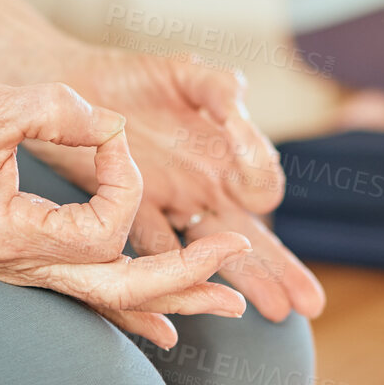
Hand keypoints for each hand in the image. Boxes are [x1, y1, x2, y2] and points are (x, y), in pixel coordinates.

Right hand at [0, 82, 251, 347]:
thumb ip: (63, 111)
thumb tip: (116, 130)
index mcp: (12, 235)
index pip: (104, 229)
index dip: (125, 179)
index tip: (110, 134)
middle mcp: (21, 268)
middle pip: (121, 290)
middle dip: (187, 274)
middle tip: (238, 255)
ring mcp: (24, 274)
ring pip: (111, 302)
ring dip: (173, 296)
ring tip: (231, 301)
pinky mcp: (27, 264)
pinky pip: (90, 294)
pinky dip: (135, 303)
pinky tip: (171, 321)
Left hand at [34, 48, 327, 324]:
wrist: (72, 87)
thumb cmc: (135, 79)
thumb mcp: (186, 74)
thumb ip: (219, 88)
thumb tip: (243, 109)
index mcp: (225, 156)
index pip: (261, 184)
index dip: (261, 178)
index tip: (251, 177)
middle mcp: (203, 188)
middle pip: (251, 236)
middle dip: (281, 267)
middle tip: (310, 302)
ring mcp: (168, 206)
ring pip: (209, 253)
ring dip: (242, 280)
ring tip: (273, 310)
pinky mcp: (127, 214)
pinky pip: (152, 246)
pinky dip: (170, 269)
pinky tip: (189, 292)